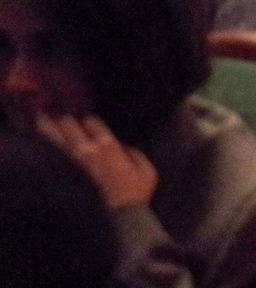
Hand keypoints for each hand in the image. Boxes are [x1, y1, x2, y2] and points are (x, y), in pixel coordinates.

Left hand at [37, 113, 157, 209]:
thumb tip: (124, 149)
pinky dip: (45, 147)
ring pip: (57, 140)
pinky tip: (38, 142)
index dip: (88, 119)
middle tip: (53, 108)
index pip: (94, 124)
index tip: (83, 117)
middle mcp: (87, 151)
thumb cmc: (135, 195)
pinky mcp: (64, 178)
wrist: (117, 218)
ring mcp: (72, 164)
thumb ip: (135, 155)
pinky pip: (52, 157)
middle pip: (71, 128)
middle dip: (63, 117)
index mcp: (109, 146)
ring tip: (39, 117)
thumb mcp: (147, 171)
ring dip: (48, 127)